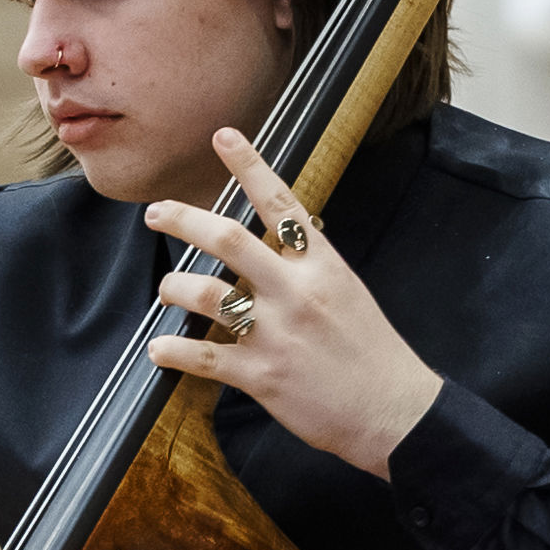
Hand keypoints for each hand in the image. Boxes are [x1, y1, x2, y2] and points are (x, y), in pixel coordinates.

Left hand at [141, 129, 442, 479]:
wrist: (394, 412)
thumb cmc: (372, 352)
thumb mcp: (346, 291)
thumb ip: (307, 265)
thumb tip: (275, 241)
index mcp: (322, 265)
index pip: (281, 203)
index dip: (249, 166)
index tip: (223, 137)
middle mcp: (297, 291)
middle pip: (228, 240)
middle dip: (183, 220)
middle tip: (155, 212)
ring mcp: (277, 333)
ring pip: (208, 294)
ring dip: (175, 287)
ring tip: (166, 290)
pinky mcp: (262, 375)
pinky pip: (204, 357)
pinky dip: (173, 351)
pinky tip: (159, 348)